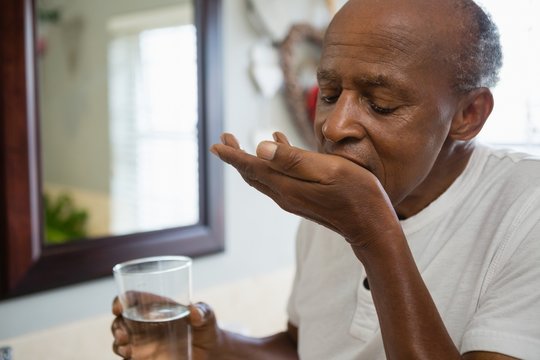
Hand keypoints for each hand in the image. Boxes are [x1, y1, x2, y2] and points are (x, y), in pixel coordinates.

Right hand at [112, 295, 225, 359]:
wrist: (209, 351)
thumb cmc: (205, 327)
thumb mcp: (207, 316)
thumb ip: (203, 311)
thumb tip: (194, 312)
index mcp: (154, 306)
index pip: (131, 299)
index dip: (120, 300)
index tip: (118, 308)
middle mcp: (144, 323)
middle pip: (120, 321)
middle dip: (117, 327)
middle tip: (124, 336)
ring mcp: (143, 342)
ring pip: (120, 342)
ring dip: (119, 346)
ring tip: (129, 351)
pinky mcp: (145, 357)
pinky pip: (129, 358)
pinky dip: (126, 359)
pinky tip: (133, 359)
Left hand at [210, 132, 398, 246]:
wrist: (372, 227)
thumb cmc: (358, 195)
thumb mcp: (329, 170)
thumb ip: (294, 160)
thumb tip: (259, 148)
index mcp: (287, 186)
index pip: (251, 167)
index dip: (232, 155)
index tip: (216, 143)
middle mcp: (284, 195)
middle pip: (252, 174)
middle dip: (235, 156)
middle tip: (224, 138)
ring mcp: (294, 200)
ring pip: (263, 178)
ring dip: (250, 160)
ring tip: (241, 143)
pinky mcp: (303, 201)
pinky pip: (279, 180)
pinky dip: (273, 163)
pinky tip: (279, 144)